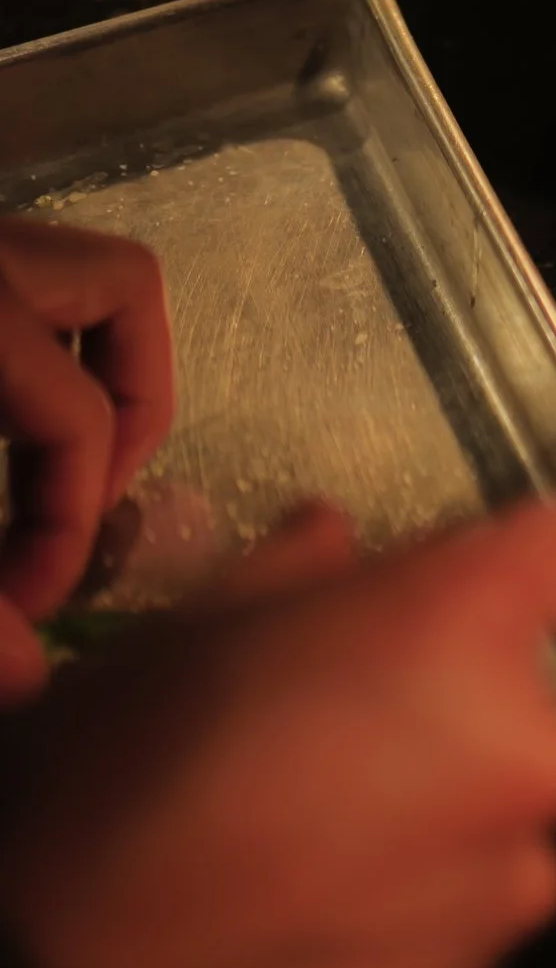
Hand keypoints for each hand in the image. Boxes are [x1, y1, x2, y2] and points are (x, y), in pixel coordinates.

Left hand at [0, 218, 174, 697]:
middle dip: (127, 402)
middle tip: (82, 498)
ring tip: (54, 465)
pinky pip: (15, 299)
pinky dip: (27, 362)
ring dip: (85, 369)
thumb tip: (33, 688)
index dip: (69, 520)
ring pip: (68, 280)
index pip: (76, 414)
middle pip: (118, 289)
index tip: (37, 601)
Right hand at [0, 499, 555, 967]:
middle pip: (534, 687)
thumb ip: (312, 565)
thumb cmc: (125, 778)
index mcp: (468, 625)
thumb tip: (340, 540)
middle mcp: (529, 738)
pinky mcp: (489, 947)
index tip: (464, 582)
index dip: (517, 563)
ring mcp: (519, 859)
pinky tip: (325, 877)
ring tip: (324, 813)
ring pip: (509, 792)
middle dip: (459, 694)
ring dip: (444, 792)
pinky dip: (425, 873)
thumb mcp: (205, 619)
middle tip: (347, 718)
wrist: (67, 958)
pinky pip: (479, 878)